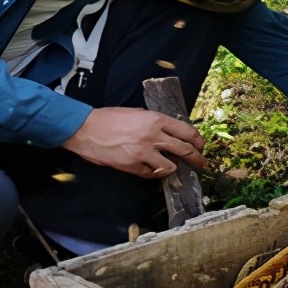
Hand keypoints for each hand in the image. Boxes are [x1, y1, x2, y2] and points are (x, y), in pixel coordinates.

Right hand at [61, 107, 205, 178]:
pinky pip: (151, 174)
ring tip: (171, 167)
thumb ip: (155, 123)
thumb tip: (171, 132)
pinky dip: (153, 173)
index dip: (196, 140)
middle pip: (183, 150)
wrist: (86, 129)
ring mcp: (143, 152)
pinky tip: (152, 169)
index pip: (185, 131)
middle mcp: (153, 136)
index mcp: (155, 120)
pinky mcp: (132, 166)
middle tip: (202, 164)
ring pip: (170, 166)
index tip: (201, 146)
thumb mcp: (137, 113)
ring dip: (172, 168)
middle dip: (196, 159)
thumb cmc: (110, 118)